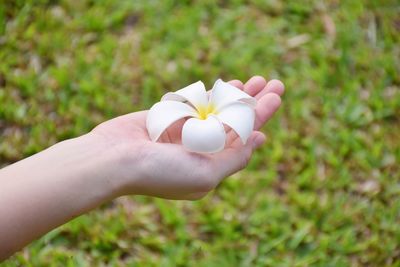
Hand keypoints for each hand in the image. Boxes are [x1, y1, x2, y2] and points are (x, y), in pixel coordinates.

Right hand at [91, 76, 283, 199]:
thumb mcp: (206, 174)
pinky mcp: (168, 117)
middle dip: (255, 103)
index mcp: (211, 166)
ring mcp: (184, 132)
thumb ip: (235, 159)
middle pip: (234, 123)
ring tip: (256, 80)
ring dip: (236, 95)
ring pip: (217, 110)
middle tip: (275, 84)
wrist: (114, 159)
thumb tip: (258, 141)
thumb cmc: (161, 171)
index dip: (260, 119)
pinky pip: (194, 102)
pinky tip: (225, 84)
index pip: (242, 139)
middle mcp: (200, 150)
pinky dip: (209, 93)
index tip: (274, 101)